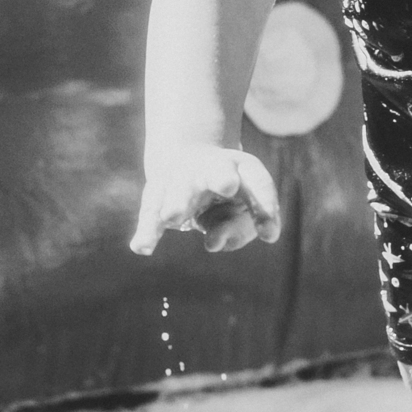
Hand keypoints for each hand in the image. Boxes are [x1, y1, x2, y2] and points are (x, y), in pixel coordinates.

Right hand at [130, 145, 280, 255]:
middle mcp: (211, 168)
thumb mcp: (242, 211)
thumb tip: (214, 242)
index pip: (258, 182)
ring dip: (178, 202)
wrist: (187, 164)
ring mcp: (182, 177)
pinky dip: (147, 229)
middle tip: (228, 184)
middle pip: (218, 170)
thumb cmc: (227, 198)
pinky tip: (142, 247)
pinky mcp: (157, 194)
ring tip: (173, 217)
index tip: (269, 235)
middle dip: (223, 177)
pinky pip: (151, 212)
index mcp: (241, 167)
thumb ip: (238, 228)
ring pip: (180, 188)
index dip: (265, 207)